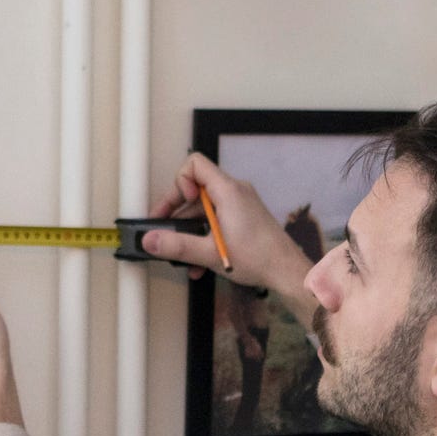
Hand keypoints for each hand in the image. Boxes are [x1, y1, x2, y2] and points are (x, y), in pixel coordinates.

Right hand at [143, 152, 313, 299]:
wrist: (287, 270)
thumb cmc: (258, 258)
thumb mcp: (210, 253)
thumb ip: (176, 246)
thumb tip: (150, 240)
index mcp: (227, 191)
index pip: (195, 165)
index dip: (179, 183)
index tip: (176, 207)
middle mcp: (234, 191)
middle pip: (195, 189)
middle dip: (176, 211)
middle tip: (164, 231)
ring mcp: (240, 204)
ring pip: (203, 208)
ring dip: (189, 230)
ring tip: (182, 255)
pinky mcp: (243, 216)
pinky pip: (215, 218)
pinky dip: (203, 234)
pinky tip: (198, 262)